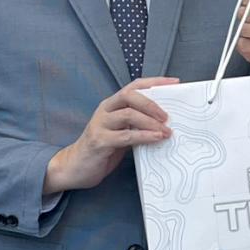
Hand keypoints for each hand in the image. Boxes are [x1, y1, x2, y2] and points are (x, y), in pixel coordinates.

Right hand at [43, 77, 177, 193]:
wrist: (74, 167)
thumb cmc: (102, 148)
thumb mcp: (121, 131)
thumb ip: (137, 124)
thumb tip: (165, 122)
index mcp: (111, 105)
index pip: (134, 86)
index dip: (155, 82)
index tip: (175, 83)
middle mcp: (105, 110)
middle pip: (130, 96)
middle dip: (152, 104)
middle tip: (167, 116)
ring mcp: (100, 125)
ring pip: (128, 114)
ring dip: (151, 122)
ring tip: (166, 131)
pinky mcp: (99, 141)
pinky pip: (125, 136)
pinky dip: (143, 136)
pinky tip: (156, 139)